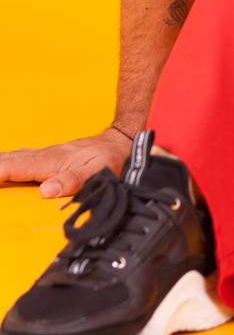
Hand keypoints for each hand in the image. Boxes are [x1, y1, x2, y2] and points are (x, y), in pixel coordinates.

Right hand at [0, 127, 131, 198]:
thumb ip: (71, 181)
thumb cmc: (108, 160)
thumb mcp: (96, 173)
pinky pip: (21, 160)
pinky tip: (3, 165)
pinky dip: (6, 162)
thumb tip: (46, 190)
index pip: (13, 167)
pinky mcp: (49, 158)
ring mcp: (46, 156)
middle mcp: (44, 156)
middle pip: (8, 160)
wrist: (121, 144)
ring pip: (13, 158)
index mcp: (49, 162)